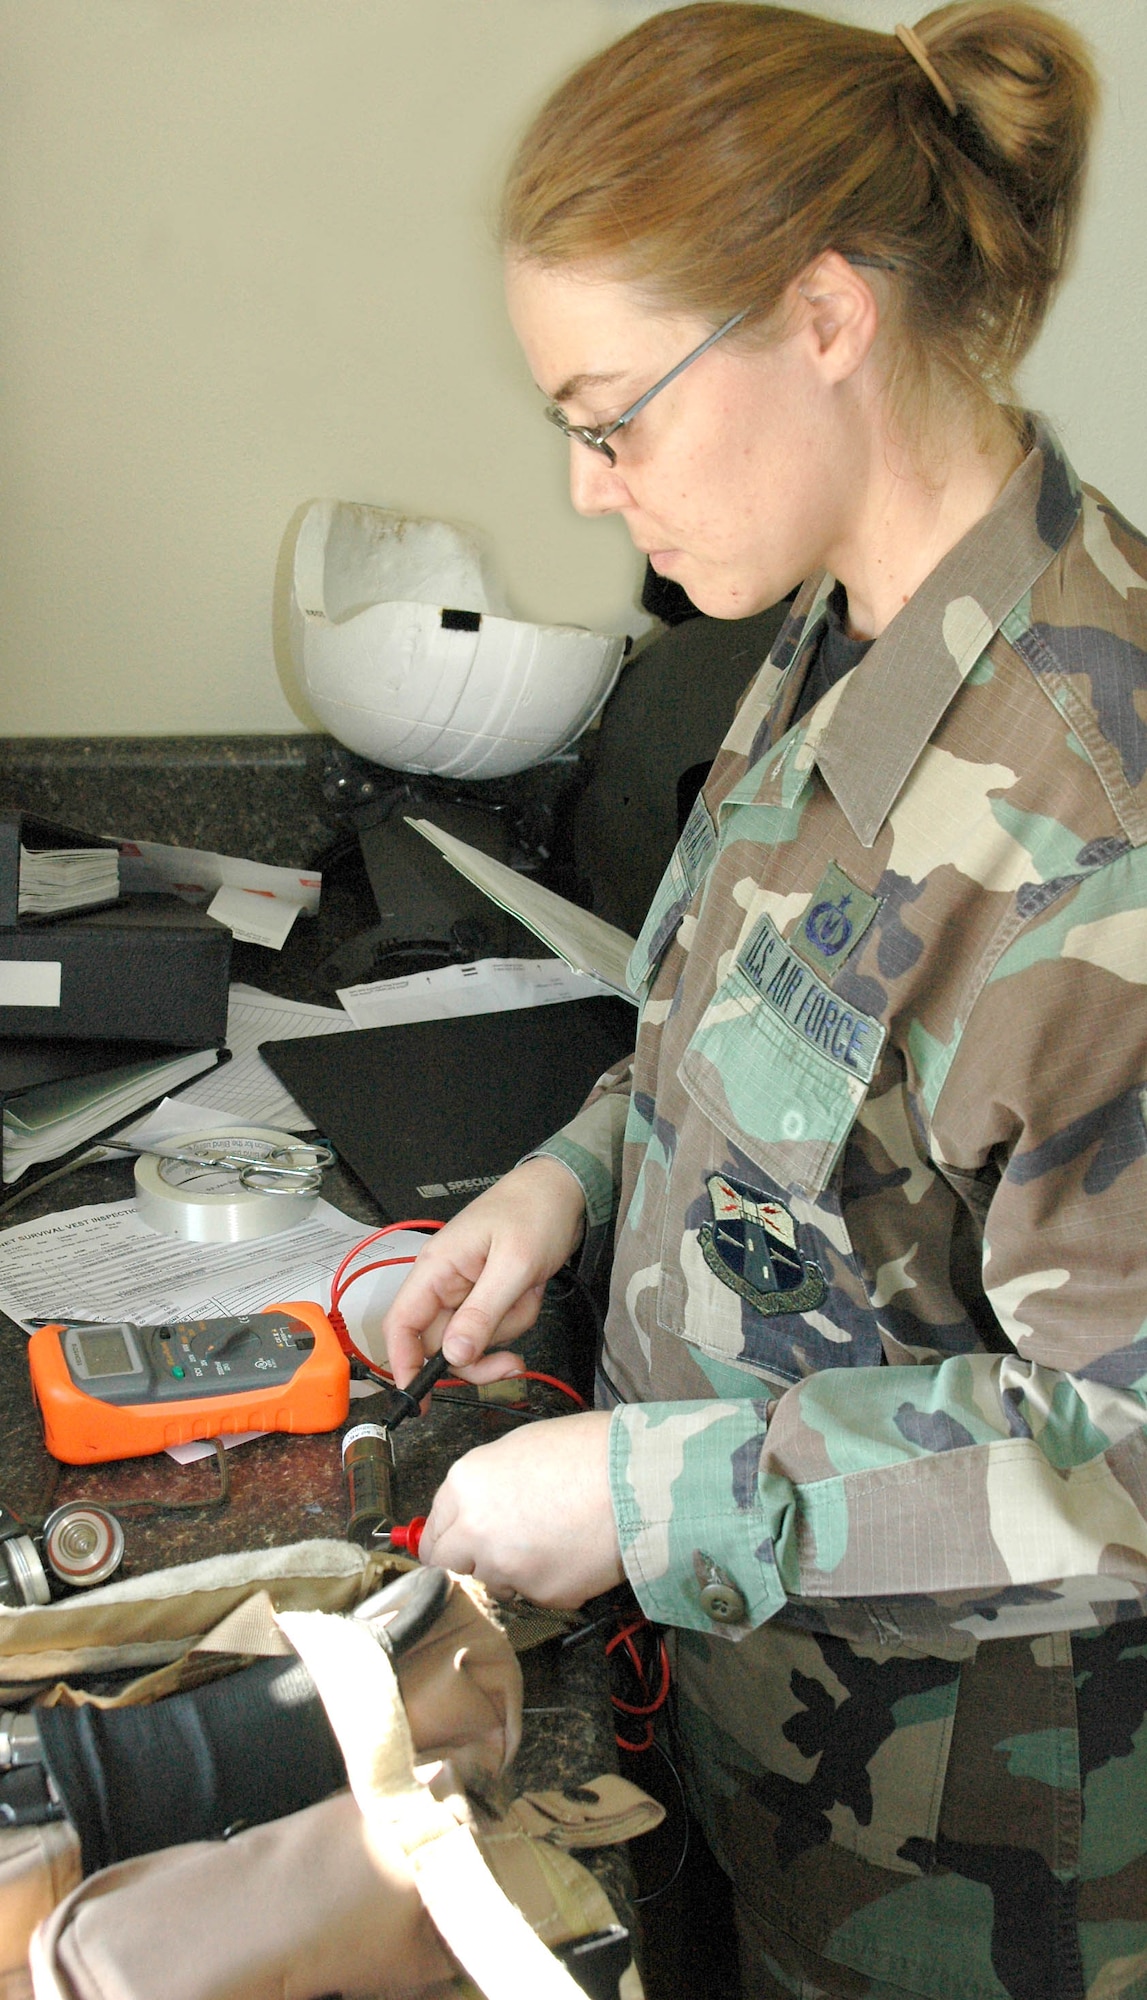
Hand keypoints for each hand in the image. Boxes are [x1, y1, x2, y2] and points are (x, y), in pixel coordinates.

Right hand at [381, 1157, 585, 1389]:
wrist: (563, 1189)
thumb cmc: (533, 1211)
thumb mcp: (513, 1265)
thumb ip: (482, 1312)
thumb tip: (454, 1355)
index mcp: (436, 1268)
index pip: (401, 1324)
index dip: (402, 1363)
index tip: (418, 1396)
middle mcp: (444, 1281)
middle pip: (440, 1343)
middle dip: (478, 1356)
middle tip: (510, 1364)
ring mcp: (467, 1289)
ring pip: (473, 1338)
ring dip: (506, 1328)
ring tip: (528, 1294)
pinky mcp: (488, 1293)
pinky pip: (496, 1325)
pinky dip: (517, 1316)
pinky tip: (531, 1290)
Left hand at [418, 1411, 622, 1608]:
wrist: (635, 1479)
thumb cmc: (586, 1451)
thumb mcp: (519, 1449)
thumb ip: (483, 1486)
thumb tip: (472, 1510)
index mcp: (464, 1486)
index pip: (432, 1533)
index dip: (447, 1538)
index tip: (456, 1544)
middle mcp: (475, 1530)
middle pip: (449, 1566)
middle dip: (468, 1561)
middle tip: (497, 1551)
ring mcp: (506, 1568)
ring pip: (492, 1583)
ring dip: (510, 1572)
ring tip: (549, 1543)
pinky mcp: (541, 1594)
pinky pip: (534, 1594)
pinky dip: (549, 1581)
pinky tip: (572, 1554)